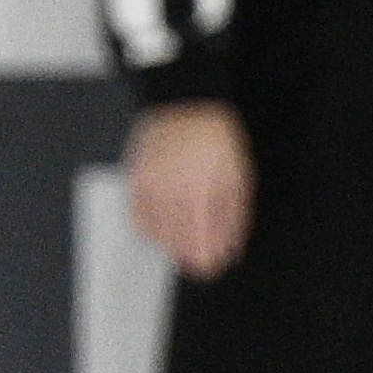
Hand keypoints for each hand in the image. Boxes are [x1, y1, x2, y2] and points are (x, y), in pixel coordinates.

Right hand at [125, 100, 251, 278]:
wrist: (186, 105)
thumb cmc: (216, 140)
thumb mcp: (237, 179)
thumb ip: (233, 219)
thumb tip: (229, 250)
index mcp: (199, 193)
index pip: (199, 244)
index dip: (207, 261)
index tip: (213, 267)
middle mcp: (170, 192)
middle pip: (176, 243)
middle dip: (191, 256)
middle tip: (201, 259)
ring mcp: (149, 186)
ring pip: (156, 234)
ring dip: (171, 244)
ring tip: (185, 240)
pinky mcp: (135, 180)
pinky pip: (138, 218)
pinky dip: (150, 229)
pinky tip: (163, 228)